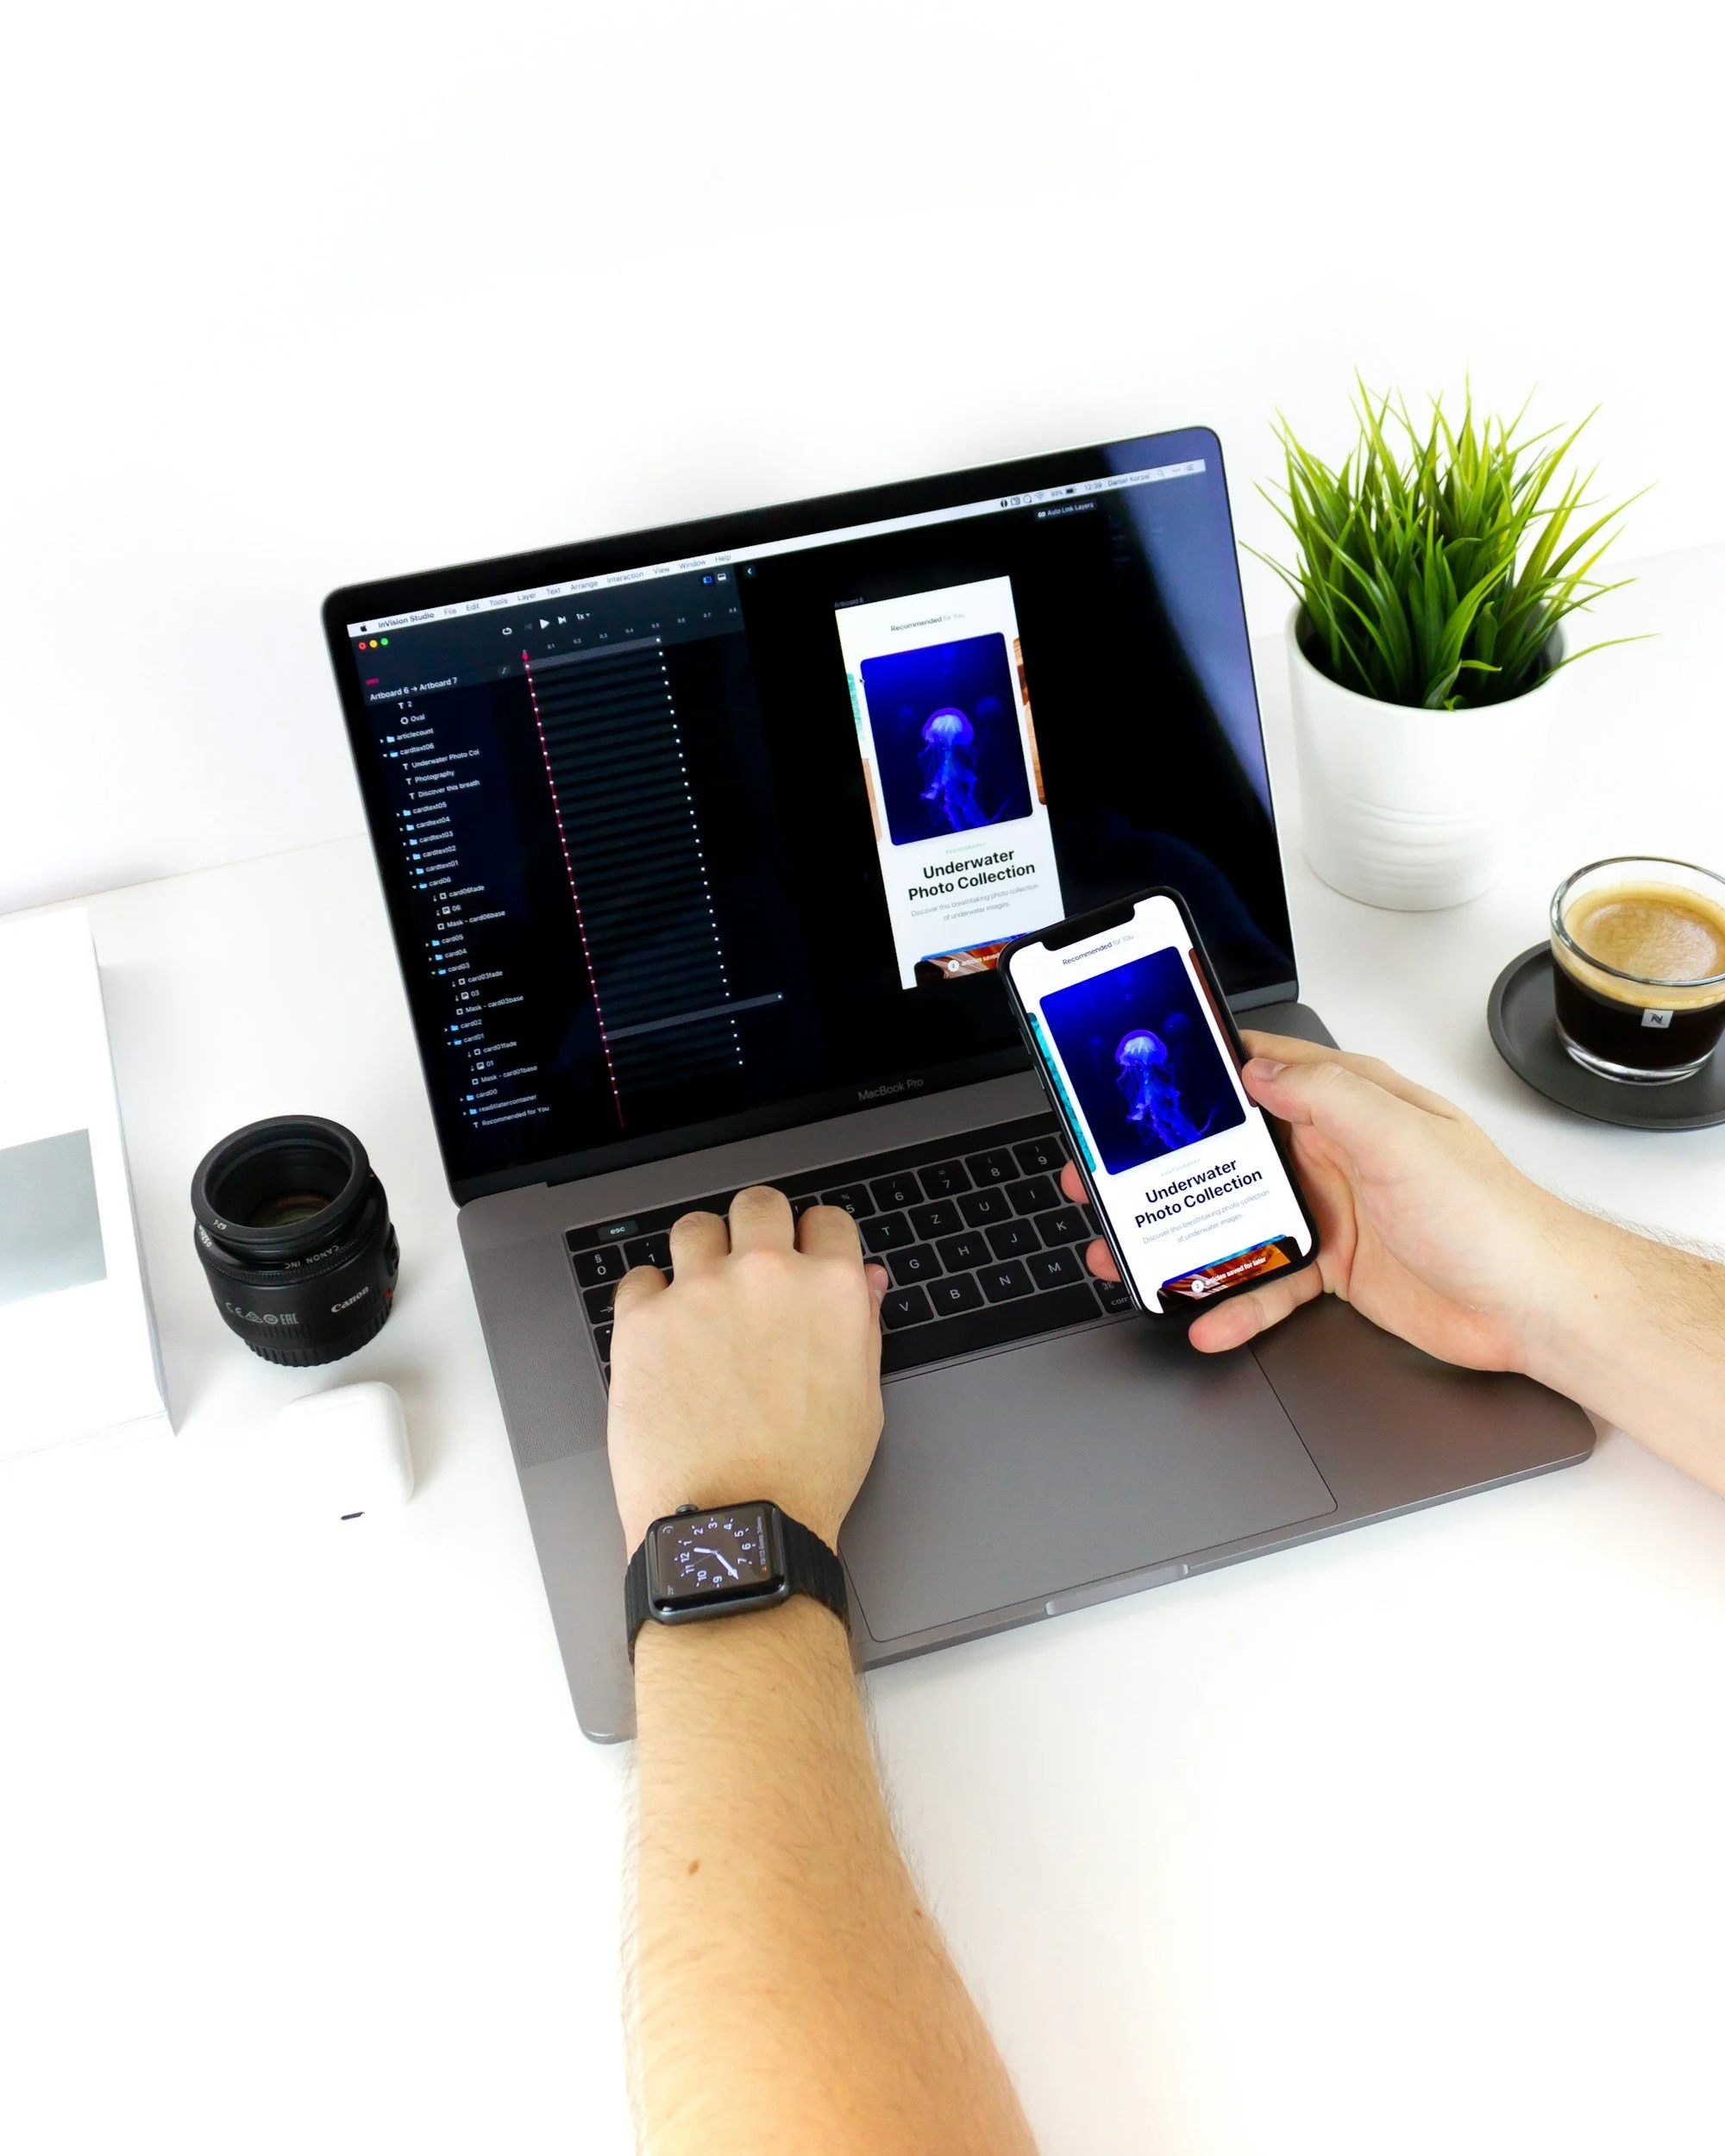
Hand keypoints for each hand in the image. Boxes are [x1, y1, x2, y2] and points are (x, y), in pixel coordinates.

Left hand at [606, 1188, 889, 1552]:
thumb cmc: (804, 1476)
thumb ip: (862, 1327)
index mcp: (830, 1291)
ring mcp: (700, 1293)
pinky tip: (662, 1334)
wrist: (736, 1524)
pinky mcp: (643, 1321)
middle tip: (747, 1267)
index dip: (814, 1241)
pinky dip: (649, 1298)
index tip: (801, 1259)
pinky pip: (639, 1278)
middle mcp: (766, 1277)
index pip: (827, 1221)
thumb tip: (865, 1281)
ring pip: (694, 1227)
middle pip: (758, 1205)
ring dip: (699, 1254)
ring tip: (699, 1299)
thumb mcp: (862, 1399)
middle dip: (755, 1229)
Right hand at [1063, 1031, 1573, 1370]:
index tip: (1142, 1077)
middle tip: (1108, 1175)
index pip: (1262, 1069)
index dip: (1200, 1069)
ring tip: (1132, 1253)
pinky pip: (1269, 1281)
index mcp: (1352, 1104)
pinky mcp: (1338, 1266)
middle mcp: (1337, 1151)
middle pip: (1232, 1149)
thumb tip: (1257, 1069)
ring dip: (1185, 1237)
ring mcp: (1334, 1209)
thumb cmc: (1491, 1216)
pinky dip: (1235, 1301)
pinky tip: (1207, 1317)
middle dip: (1167, 1164)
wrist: (1537, 1306)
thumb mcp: (1402, 1140)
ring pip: (1238, 1216)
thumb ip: (1325, 1098)